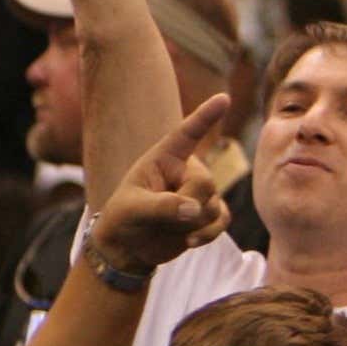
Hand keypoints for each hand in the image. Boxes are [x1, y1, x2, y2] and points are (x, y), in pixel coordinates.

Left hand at [92, 96, 234, 272]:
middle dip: (186, 205)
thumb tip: (195, 210)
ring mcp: (199, 193)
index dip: (205, 116)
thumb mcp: (132, 209)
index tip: (224, 98)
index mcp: (164, 158)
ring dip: (191, 224)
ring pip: (213, 205)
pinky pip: (222, 221)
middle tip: (161, 217)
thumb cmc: (123, 218)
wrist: (128, 247)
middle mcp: (185, 171)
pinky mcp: (208, 214)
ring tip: (166, 227)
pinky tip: (190, 242)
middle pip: (204, 183)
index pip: (187, 134)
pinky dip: (207, 234)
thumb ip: (162, 206)